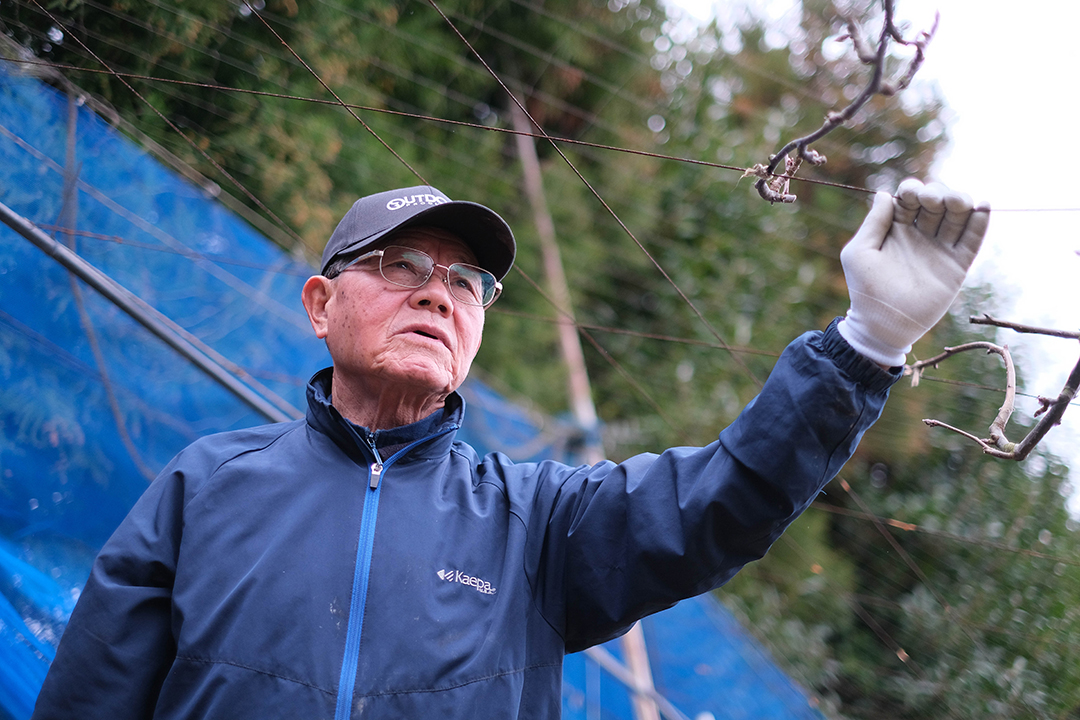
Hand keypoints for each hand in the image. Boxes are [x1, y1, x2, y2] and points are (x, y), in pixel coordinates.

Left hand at [837, 179, 989, 366]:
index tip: (910, 194)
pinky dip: (981, 221)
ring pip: (957, 215)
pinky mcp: (956, 265)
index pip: (910, 197)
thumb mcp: (859, 253)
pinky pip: (972, 239)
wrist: (883, 326)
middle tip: (932, 200)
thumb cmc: (865, 290)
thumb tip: (885, 193)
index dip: (912, 189)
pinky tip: (983, 206)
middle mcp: (920, 234)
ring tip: (959, 201)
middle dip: (938, 193)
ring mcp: (939, 248)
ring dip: (961, 201)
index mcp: (895, 228)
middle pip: (937, 201)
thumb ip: (873, 223)